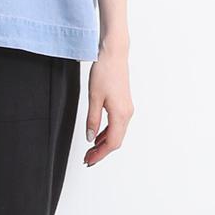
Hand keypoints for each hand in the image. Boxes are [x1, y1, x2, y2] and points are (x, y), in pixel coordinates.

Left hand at [83, 46, 133, 166]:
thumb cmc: (104, 72)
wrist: (114, 54)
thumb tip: (90, 137)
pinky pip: (117, 125)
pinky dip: (107, 133)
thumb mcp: (93, 97)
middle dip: (102, 152)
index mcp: (120, 114)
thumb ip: (92, 119)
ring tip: (91, 150)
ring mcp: (127, 109)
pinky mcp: (124, 104)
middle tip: (88, 158)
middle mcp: (127, 113)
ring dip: (104, 143)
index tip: (89, 160)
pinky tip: (98, 135)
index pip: (112, 143)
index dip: (100, 154)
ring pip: (117, 133)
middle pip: (116, 141)